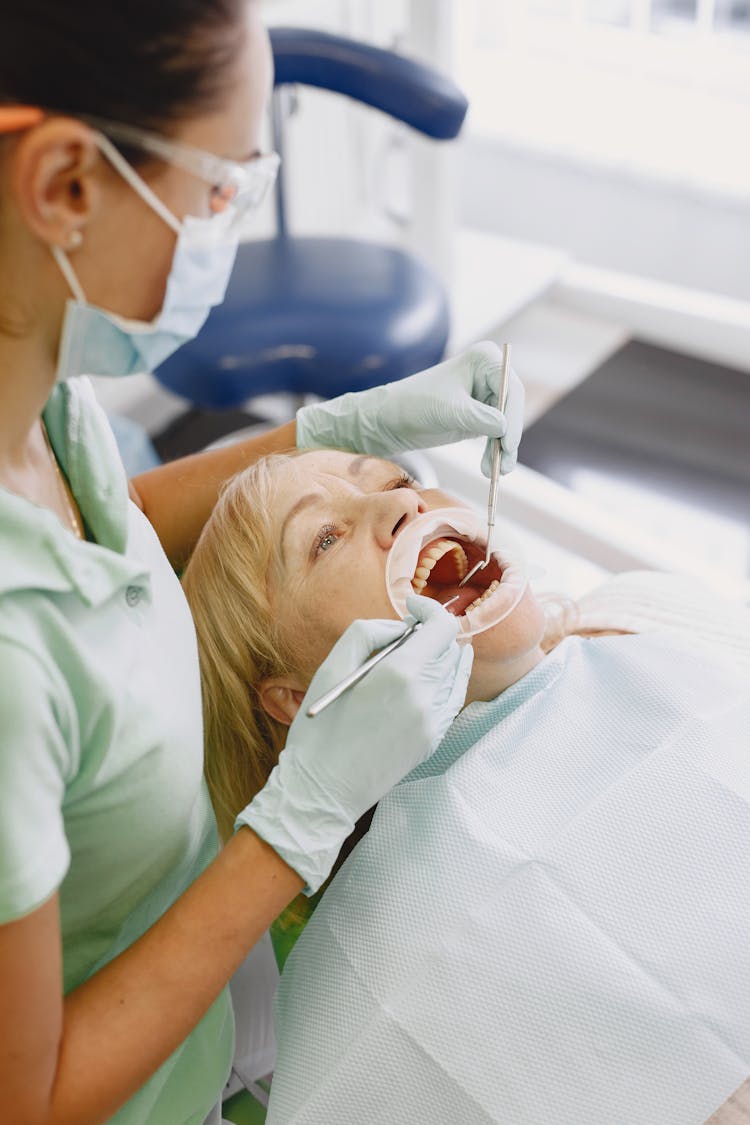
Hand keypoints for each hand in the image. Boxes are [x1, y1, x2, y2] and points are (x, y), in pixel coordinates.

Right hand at [236, 596, 472, 893]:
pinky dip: (444, 682)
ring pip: (455, 673)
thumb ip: (368, 633)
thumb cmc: (320, 728)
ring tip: (412, 656)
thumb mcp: (332, 667)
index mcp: (400, 674)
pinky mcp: (433, 740)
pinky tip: (424, 680)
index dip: (429, 609)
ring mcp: (433, 722)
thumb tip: (398, 627)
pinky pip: (451, 699)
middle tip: (404, 633)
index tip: (411, 607)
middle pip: (450, 648)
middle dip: (430, 633)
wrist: (322, 790)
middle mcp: (426, 697)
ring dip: (439, 656)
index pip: (442, 628)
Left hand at [296, 339, 524, 475]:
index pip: (510, 388)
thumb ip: (480, 418)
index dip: (513, 417)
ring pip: (506, 423)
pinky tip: (490, 467)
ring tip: (497, 472)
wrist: (389, 419)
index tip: (508, 443)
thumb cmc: (413, 405)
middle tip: (504, 464)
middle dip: (509, 437)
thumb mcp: (449, 411)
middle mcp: (488, 373)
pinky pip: (495, 433)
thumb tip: (505, 428)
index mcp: (483, 359)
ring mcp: (485, 394)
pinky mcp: (479, 414)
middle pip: (512, 408)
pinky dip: (495, 450)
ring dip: (503, 448)